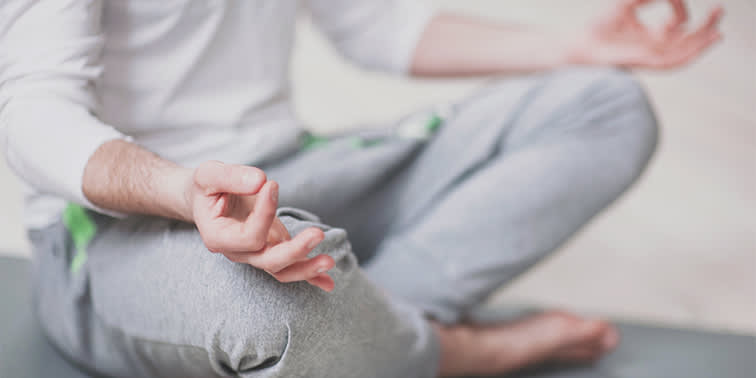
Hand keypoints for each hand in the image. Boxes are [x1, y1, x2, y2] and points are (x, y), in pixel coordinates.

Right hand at [184, 161, 335, 291]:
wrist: (205, 199)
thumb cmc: (206, 187)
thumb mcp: (209, 174)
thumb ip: (231, 176)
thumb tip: (261, 181)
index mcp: (218, 237)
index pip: (249, 236)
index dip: (265, 212)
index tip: (272, 184)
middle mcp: (237, 252)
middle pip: (268, 261)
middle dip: (295, 251)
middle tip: (317, 234)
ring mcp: (255, 254)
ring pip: (281, 270)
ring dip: (307, 269)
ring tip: (329, 261)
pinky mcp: (270, 249)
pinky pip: (289, 267)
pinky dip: (309, 276)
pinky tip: (328, 282)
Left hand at [574, 0, 722, 68]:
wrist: (580, 44)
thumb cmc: (599, 26)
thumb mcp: (627, 4)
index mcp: (650, 37)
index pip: (677, 27)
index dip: (681, 11)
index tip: (671, 2)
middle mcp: (653, 49)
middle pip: (687, 41)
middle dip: (705, 27)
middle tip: (719, 10)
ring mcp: (649, 58)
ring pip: (684, 54)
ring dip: (701, 43)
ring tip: (717, 32)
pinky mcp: (643, 64)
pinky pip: (671, 63)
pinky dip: (686, 55)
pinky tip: (698, 47)